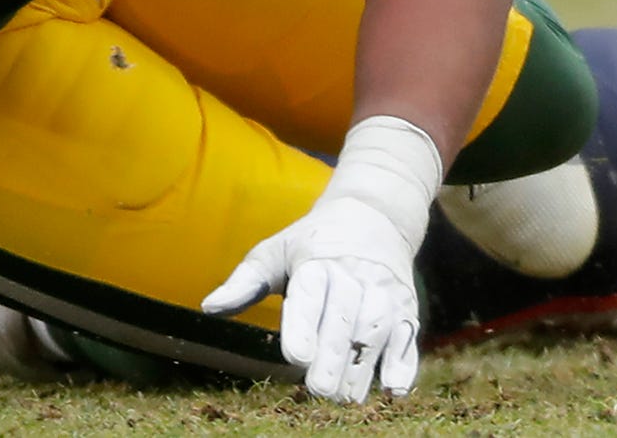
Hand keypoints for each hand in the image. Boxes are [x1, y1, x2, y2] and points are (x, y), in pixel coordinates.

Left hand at [202, 193, 422, 402]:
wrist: (373, 218)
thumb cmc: (310, 242)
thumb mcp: (273, 252)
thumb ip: (244, 282)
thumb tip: (208, 308)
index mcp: (316, 263)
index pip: (310, 297)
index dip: (303, 327)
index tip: (294, 356)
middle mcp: (354, 277)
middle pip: (344, 321)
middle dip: (333, 357)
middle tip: (318, 390)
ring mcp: (385, 294)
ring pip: (376, 332)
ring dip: (363, 367)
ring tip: (345, 398)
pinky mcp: (408, 309)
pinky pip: (408, 339)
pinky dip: (403, 364)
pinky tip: (392, 389)